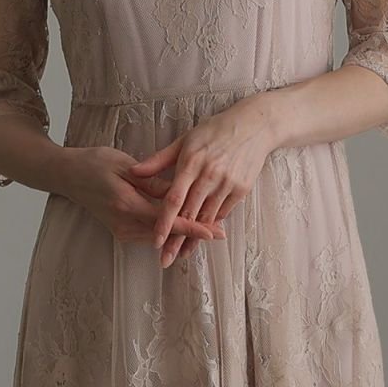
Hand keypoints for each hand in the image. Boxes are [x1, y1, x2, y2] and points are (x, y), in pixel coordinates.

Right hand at [58, 145, 227, 248]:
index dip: (192, 226)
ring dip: (183, 235)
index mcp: (125, 204)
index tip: (214, 231)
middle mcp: (124, 224)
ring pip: (159, 238)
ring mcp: (122, 231)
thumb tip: (178, 193)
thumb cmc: (95, 163)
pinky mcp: (122, 232)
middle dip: (193, 234)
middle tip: (221, 231)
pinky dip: (169, 232)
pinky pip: (151, 235)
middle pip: (166, 235)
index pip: (166, 221)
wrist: (68, 176)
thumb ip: (151, 182)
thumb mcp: (124, 166)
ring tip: (210, 228)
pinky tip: (186, 226)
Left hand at [124, 96, 274, 266]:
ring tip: (182, 254)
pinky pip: (223, 212)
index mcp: (191, 163)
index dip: (163, 222)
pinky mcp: (241, 189)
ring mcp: (227, 183)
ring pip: (207, 217)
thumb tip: (133, 172)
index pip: (173, 199)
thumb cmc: (214, 131)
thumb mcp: (185, 140)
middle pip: (189, 214)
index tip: (155, 241)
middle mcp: (209, 175)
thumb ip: (158, 160)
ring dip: (194, 238)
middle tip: (165, 260)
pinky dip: (211, 223)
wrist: (254, 126)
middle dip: (176, 240)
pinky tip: (202, 235)